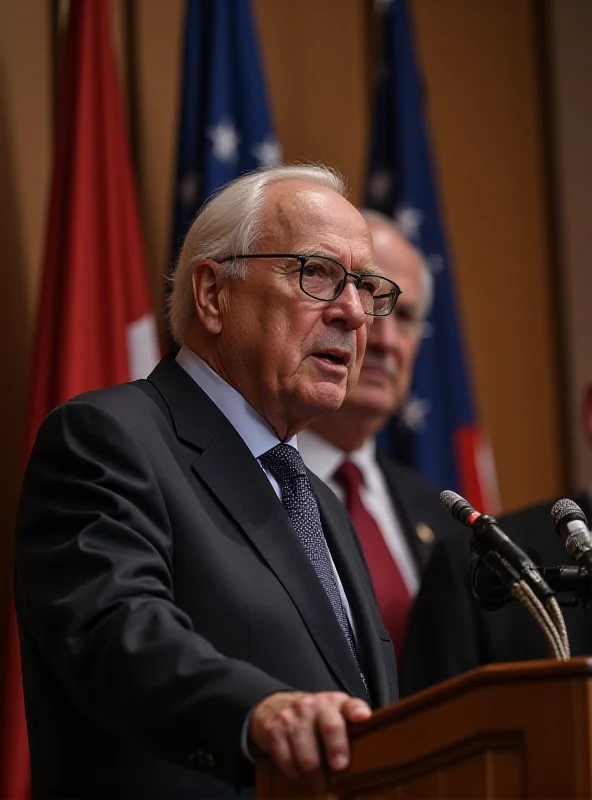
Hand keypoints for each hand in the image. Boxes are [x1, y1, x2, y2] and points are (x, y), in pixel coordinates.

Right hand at [249, 691, 370, 786]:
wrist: (275, 706)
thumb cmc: (314, 718)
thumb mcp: (335, 715)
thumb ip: (352, 728)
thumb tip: (374, 754)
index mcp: (334, 703)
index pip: (350, 704)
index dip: (356, 711)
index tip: (362, 718)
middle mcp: (314, 705)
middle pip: (330, 728)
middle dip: (337, 752)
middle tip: (339, 769)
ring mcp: (292, 716)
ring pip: (307, 756)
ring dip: (314, 777)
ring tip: (319, 784)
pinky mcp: (274, 730)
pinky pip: (287, 761)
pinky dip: (295, 775)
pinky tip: (300, 777)